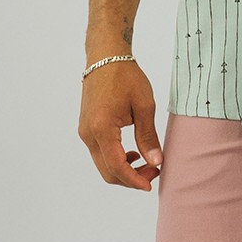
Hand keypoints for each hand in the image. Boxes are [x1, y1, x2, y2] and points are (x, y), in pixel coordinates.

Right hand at [78, 61, 163, 190]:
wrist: (105, 56)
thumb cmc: (126, 76)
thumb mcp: (144, 105)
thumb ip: (148, 136)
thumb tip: (156, 162)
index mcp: (102, 128)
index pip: (117, 166)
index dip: (134, 180)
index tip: (151, 184)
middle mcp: (88, 134)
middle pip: (107, 171)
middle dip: (131, 178)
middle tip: (154, 171)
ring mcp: (84, 131)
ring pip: (103, 164)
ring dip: (124, 170)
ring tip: (147, 162)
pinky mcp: (86, 128)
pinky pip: (99, 153)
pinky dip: (115, 159)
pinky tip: (131, 152)